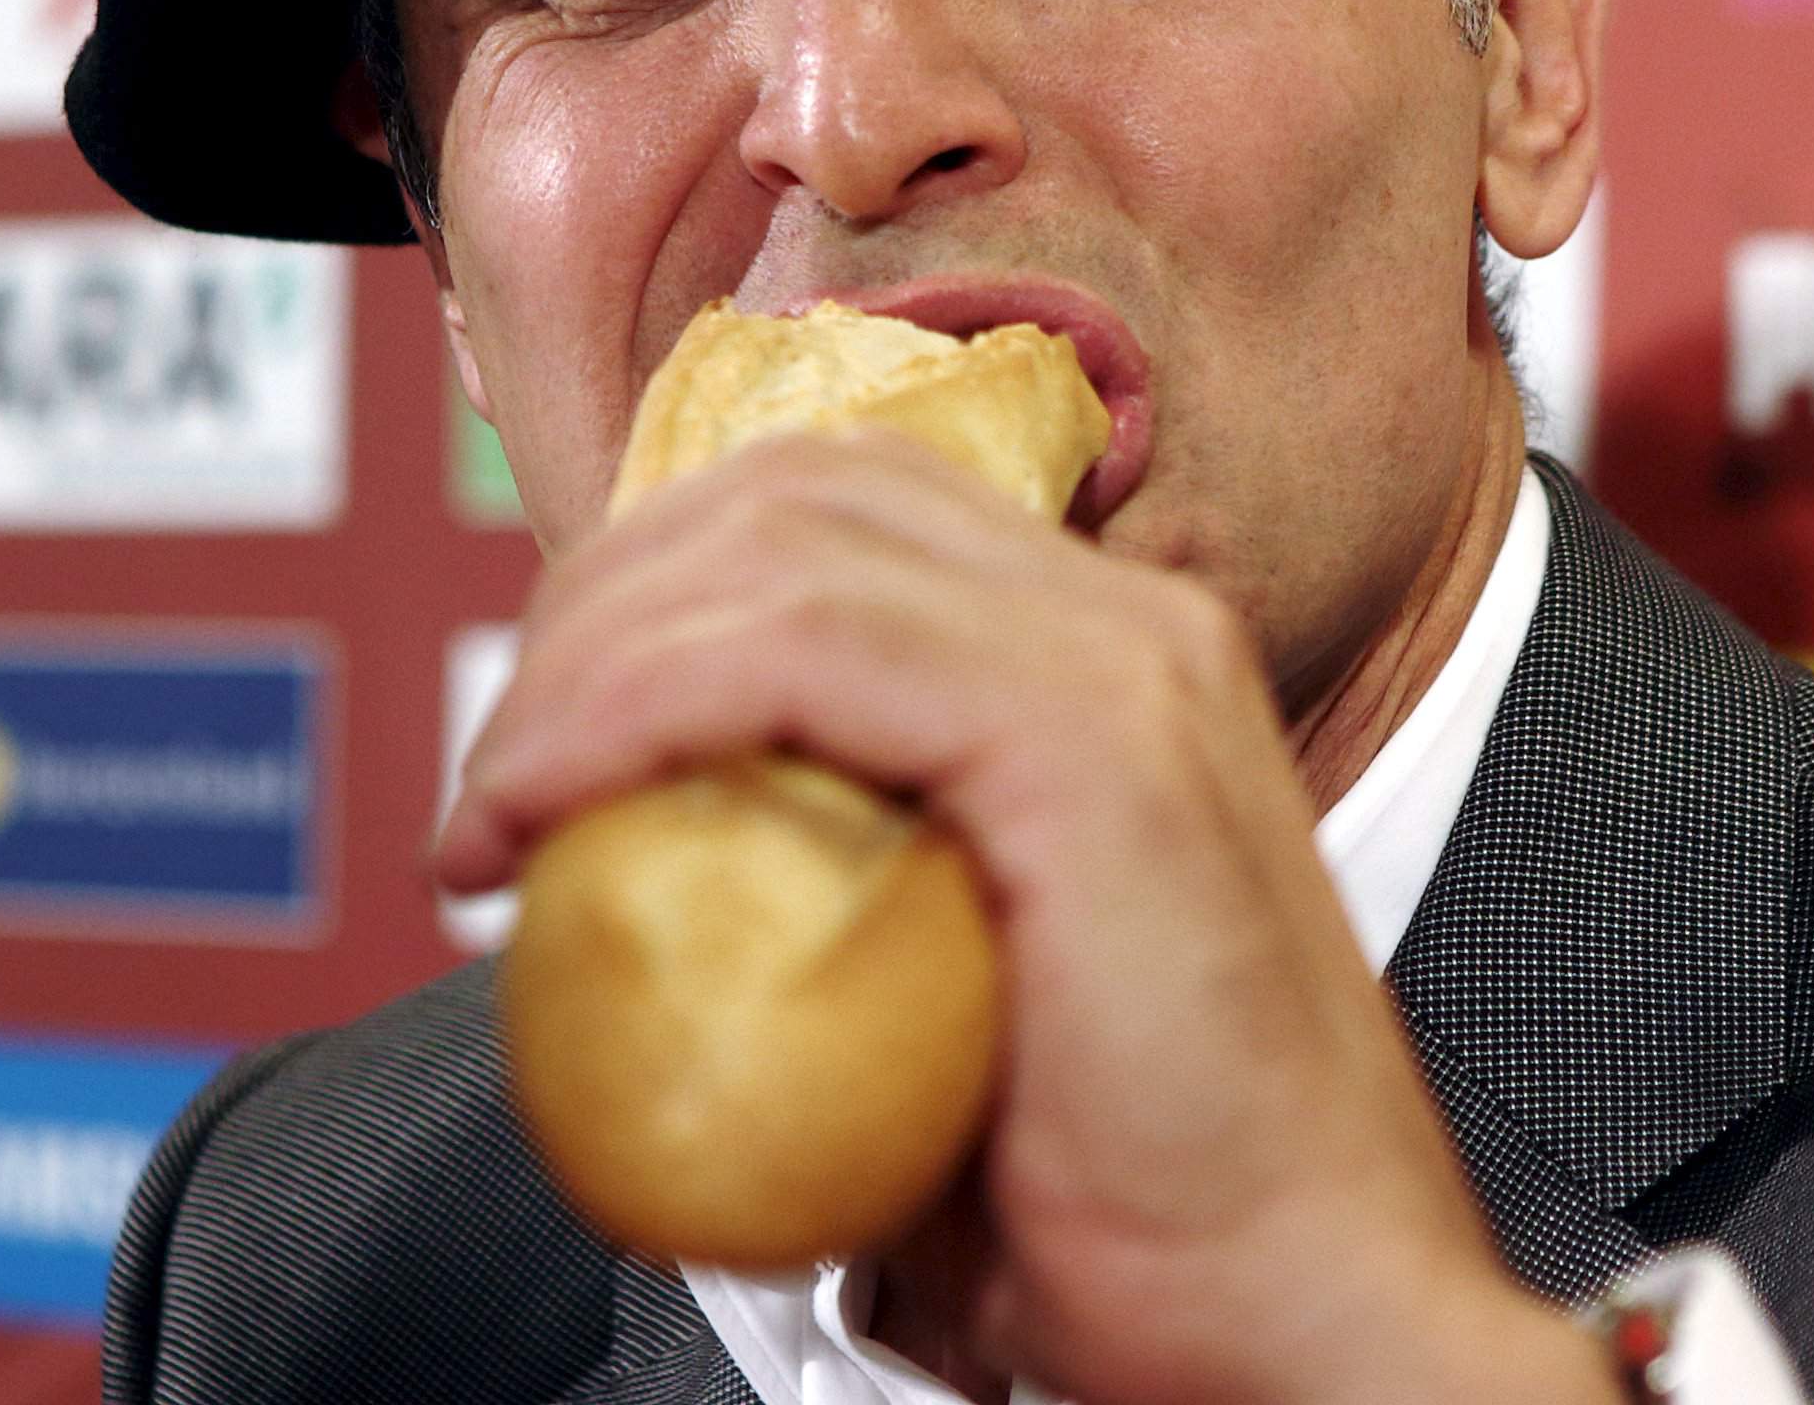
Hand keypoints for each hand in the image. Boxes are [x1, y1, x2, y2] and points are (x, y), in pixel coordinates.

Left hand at [434, 430, 1614, 1404]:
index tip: (545, 749)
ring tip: (500, 809)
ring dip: (584, 655)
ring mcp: (1122, 661)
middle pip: (792, 492)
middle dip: (599, 601)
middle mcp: (1129, 622)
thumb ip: (840, 912)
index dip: (660, 592)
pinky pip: (793, 649)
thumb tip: (651, 924)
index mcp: (1113, 661)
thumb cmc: (1143, 1227)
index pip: (842, 520)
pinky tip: (542, 803)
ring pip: (776, 542)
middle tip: (505, 778)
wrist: (1314, 1331)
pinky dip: (630, 705)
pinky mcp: (1087, 736)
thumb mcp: (959, 1023)